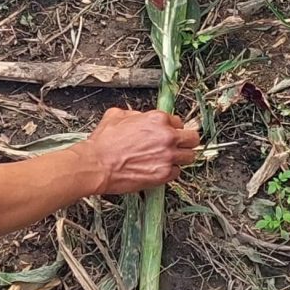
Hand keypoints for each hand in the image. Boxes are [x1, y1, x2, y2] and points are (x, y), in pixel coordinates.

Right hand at [79, 109, 199, 195]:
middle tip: (179, 146)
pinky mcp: (163, 174)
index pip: (179, 122)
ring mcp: (167, 156)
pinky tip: (159, 169)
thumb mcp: (117, 115)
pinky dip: (170, 172)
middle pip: (193, 139)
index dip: (173, 128)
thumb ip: (136, 115)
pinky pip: (177, 173)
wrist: (96, 164)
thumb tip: (141, 117)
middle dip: (186, 142)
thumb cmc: (104, 143)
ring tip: (170, 159)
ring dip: (180, 158)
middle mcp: (167, 137)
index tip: (170, 133)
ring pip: (189, 157)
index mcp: (158, 119)